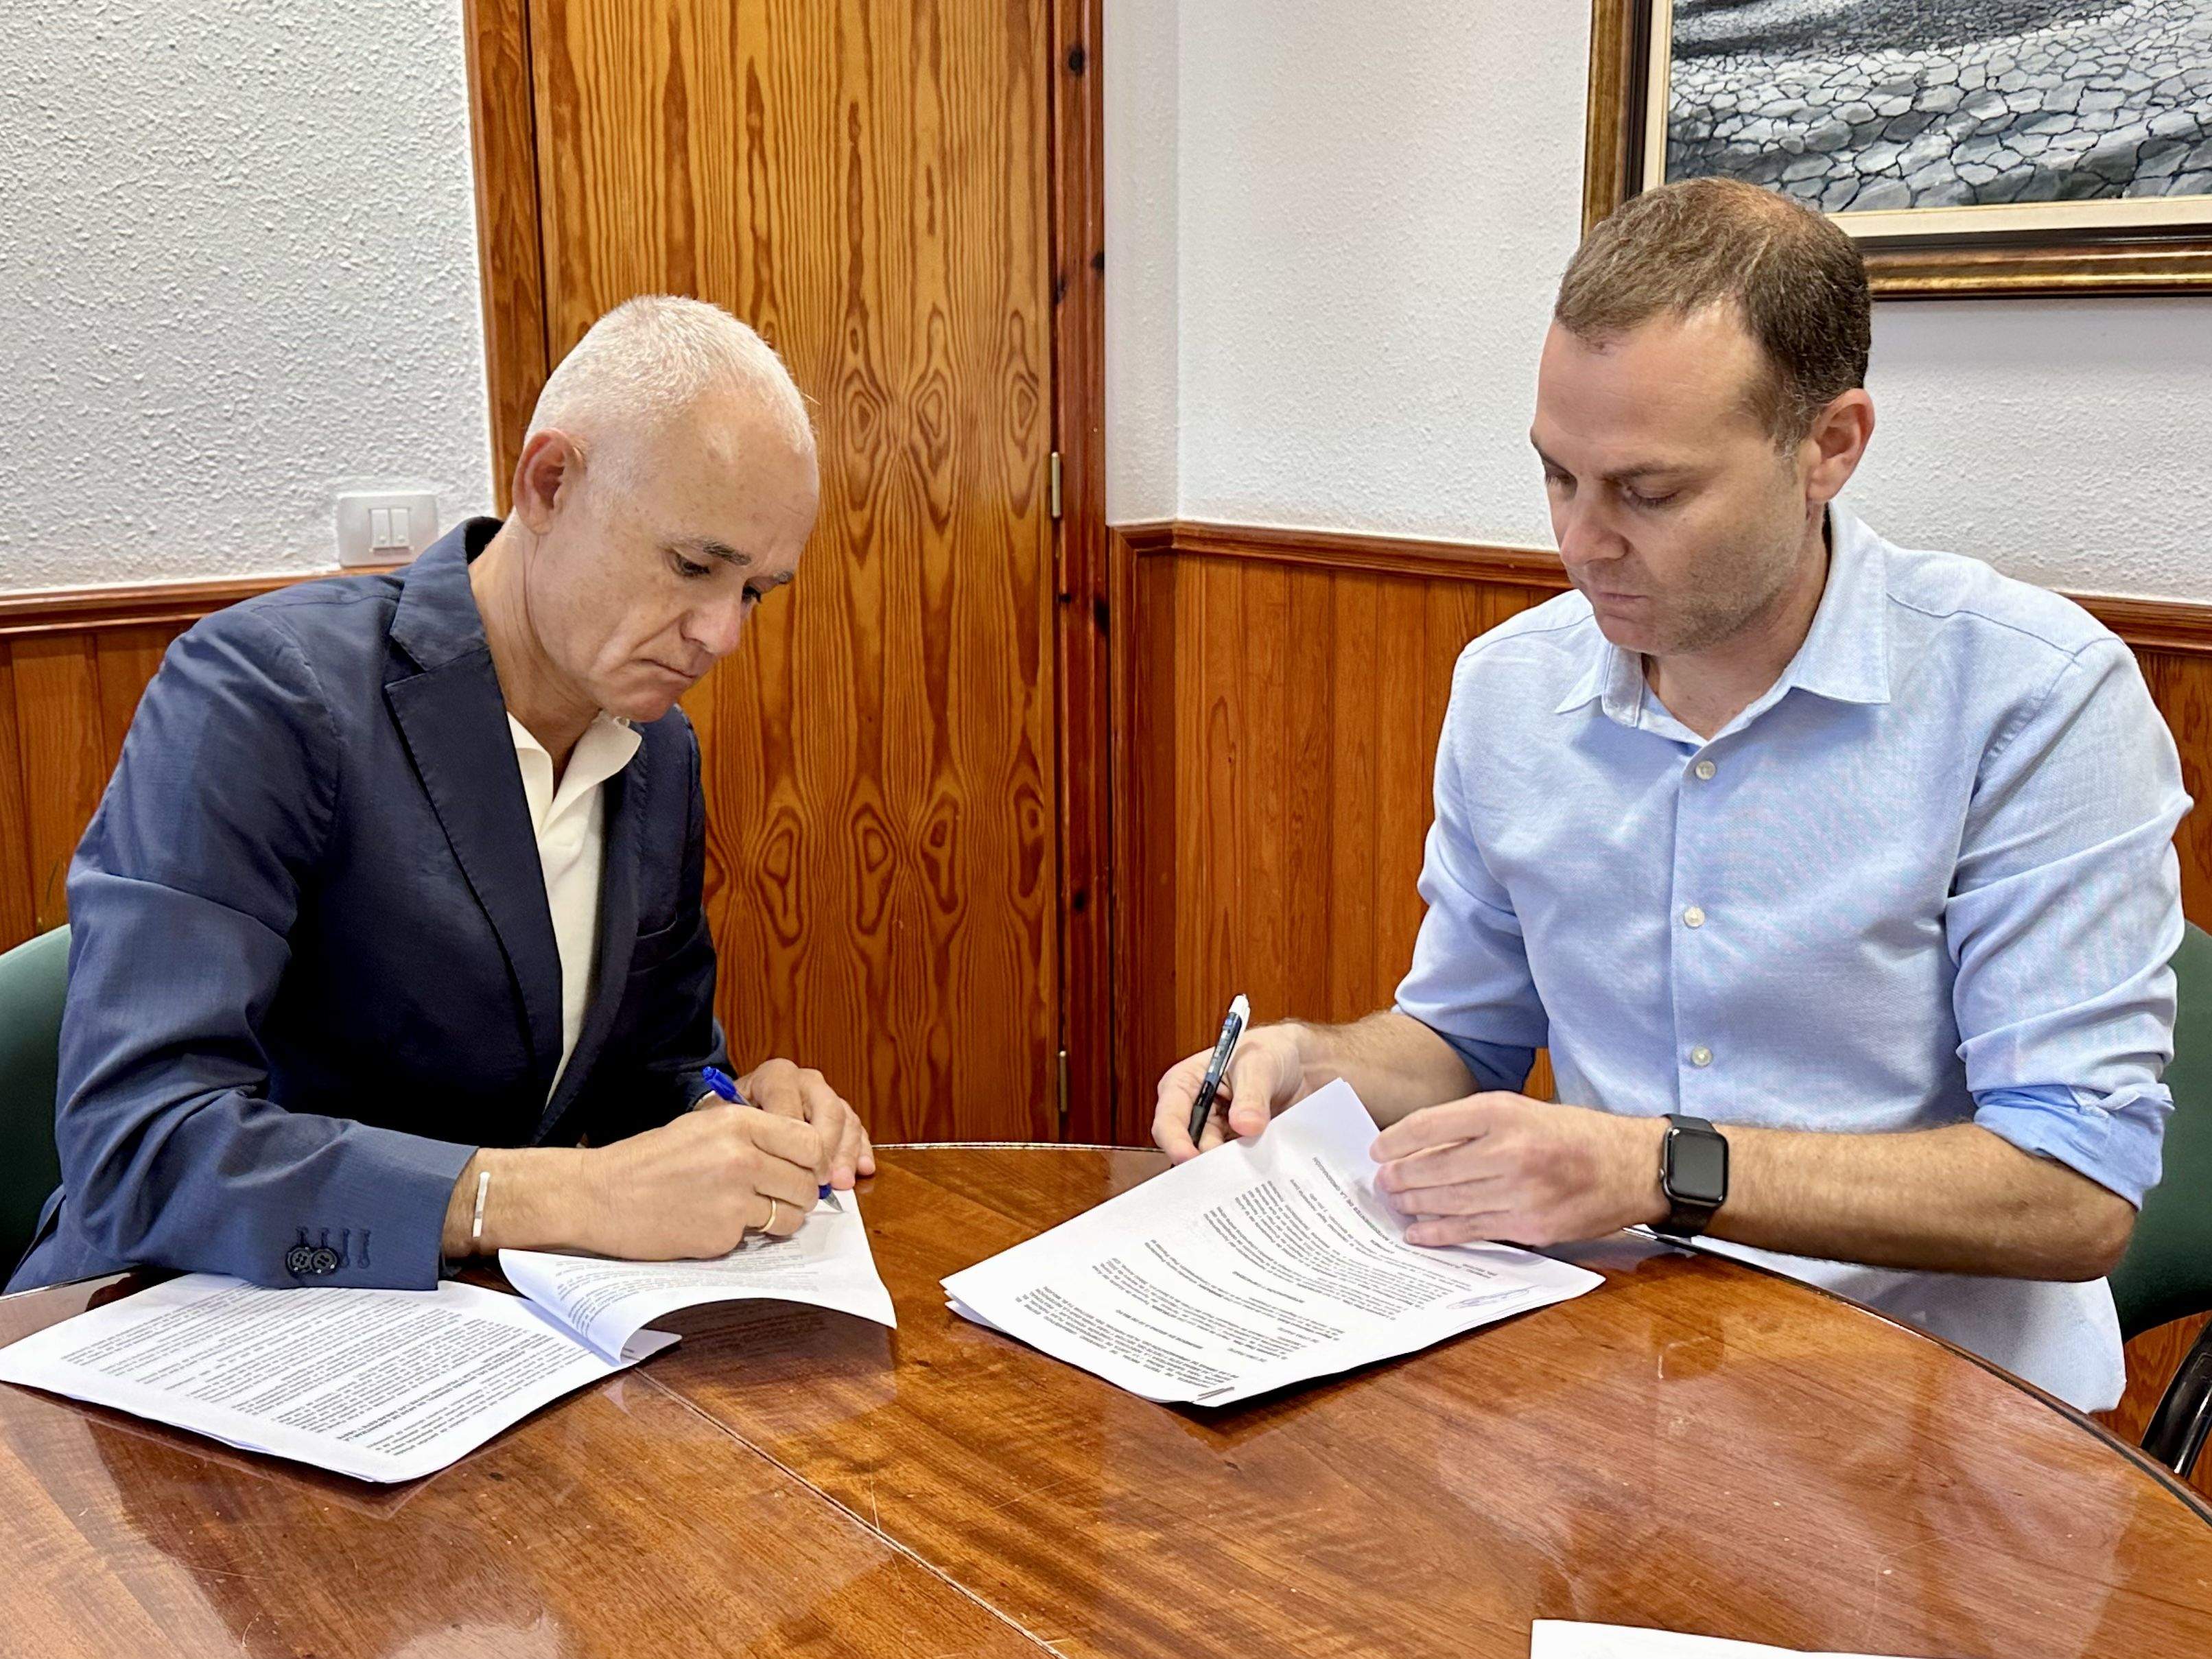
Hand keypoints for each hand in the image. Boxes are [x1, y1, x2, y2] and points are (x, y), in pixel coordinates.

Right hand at [578, 1103, 825, 1258]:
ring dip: (781, 1217)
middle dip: (801, 1193)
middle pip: (807, 1182)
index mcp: (739, 1123)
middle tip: (782, 1196)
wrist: (599, 1195)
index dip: (815, 1160)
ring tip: (750, 1211)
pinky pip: (756, 1236)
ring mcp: (734, 1199)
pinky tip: (713, 1222)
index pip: (810, 1142)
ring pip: (791, 1215)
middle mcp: (742, 1157)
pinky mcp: (722, 1234)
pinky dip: (743, 1234)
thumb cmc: (649, 1160)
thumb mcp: (703, 1126)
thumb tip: (803, 1153)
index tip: (809, 1170)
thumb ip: (753, 1135)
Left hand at [734, 1058, 874, 1188]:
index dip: (794, 1140)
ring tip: (841, 1182)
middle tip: (822, 1179)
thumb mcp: (724, 1122)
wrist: (734, 1114)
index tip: (791, 1169)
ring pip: (846, 1120)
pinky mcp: (838, 1112)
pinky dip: (860, 1150)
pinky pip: (856, 1128)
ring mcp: (824, 1095)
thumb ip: (742, 1131)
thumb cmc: (728, 1121)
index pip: (793, 1105)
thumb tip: (764, 1160)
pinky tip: (862, 1170)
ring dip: (846, 1154)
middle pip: (828, 1110)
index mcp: (775, 1075)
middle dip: (827, 1148)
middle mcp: (804, 1080)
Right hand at [1152, 1022, 1308, 1161]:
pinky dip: (1246, 1167)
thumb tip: (1245, 1125)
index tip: (1190, 1158)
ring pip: (1213, 1160)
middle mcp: (1195, 1111)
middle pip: (1188, 1146)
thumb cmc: (1270, 1051)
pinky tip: (1259, 1169)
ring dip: (1229, 1165)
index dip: (1175, 1140)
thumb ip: (1251, 1094)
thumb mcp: (1260, 1064)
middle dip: (1205, 1160)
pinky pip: (1236, 1164)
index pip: (1169, 1117)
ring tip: (1249, 1169)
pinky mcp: (1237, 1144)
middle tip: (1226, 1172)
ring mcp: (1216, 1130)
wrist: (1301, 1065)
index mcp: (1185, 1084)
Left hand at [1370, 1093, 1668, 1248]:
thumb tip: (1416, 1145)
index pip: (1430, 1124)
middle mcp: (1509, 1150)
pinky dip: (1439, 1232)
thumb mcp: (1522, 1110)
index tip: (1377, 1150)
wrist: (1630, 1166)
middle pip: (1433, 1168)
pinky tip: (1418, 1232)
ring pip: (1448, 1201)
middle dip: (1399, 1178)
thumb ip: (1472, 1125)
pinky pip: (1472, 1230)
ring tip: (1395, 1203)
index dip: (1395, 1140)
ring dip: (1413, 1204)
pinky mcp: (1530, 1224)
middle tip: (1381, 1183)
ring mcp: (1520, 1191)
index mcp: (1503, 1112)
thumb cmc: (1573, 1134)